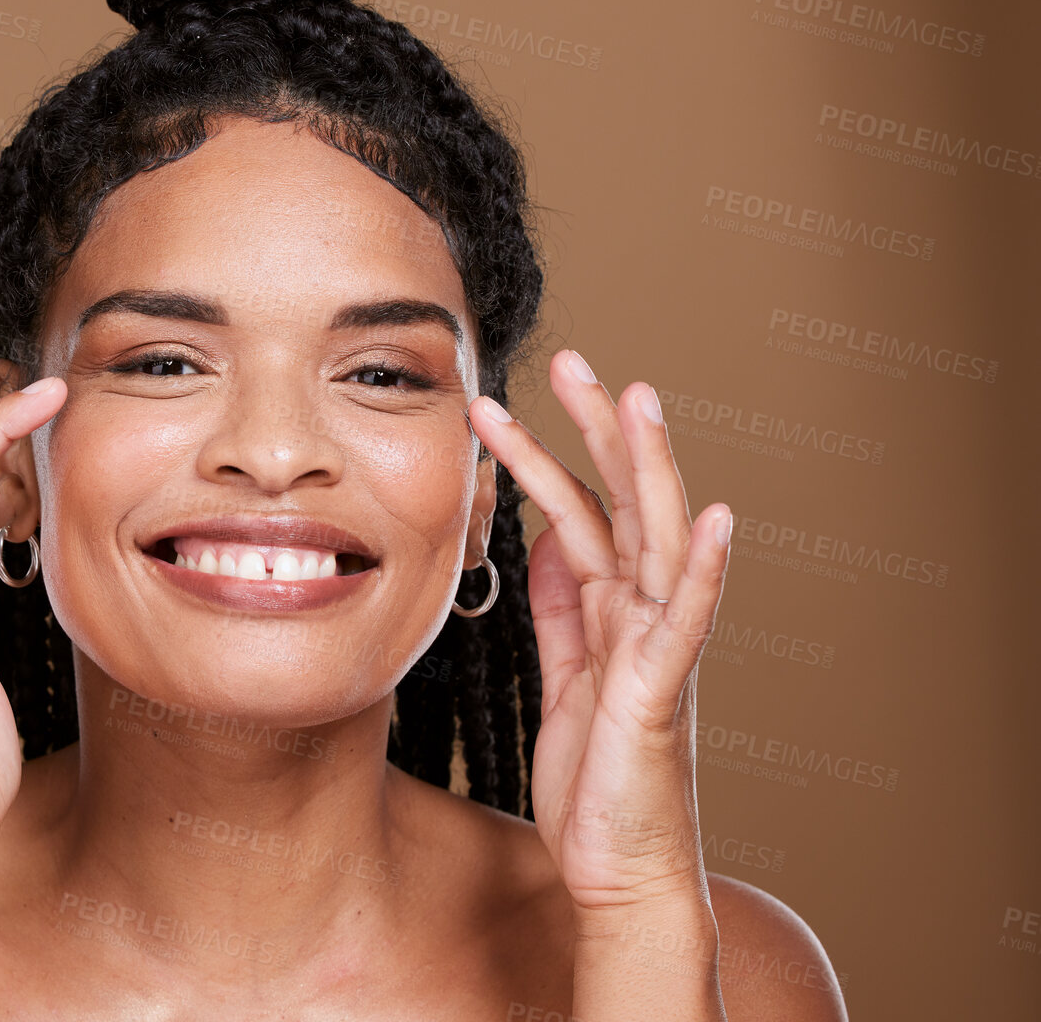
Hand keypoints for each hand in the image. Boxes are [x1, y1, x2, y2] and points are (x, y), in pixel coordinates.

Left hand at [468, 350, 732, 916]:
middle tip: (572, 359)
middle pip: (623, 502)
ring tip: (641, 400)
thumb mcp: (561, 677)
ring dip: (651, 470)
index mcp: (611, 609)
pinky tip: (716, 520)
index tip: (513, 401)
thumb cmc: (594, 778)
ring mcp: (658, 647)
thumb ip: (559, 609)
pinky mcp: (661, 692)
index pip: (583, 510)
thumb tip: (542, 539)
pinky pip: (688, 622)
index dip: (552, 453)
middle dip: (598, 430)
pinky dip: (704, 570)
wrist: (615, 869)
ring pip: (657, 540)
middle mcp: (641, 615)